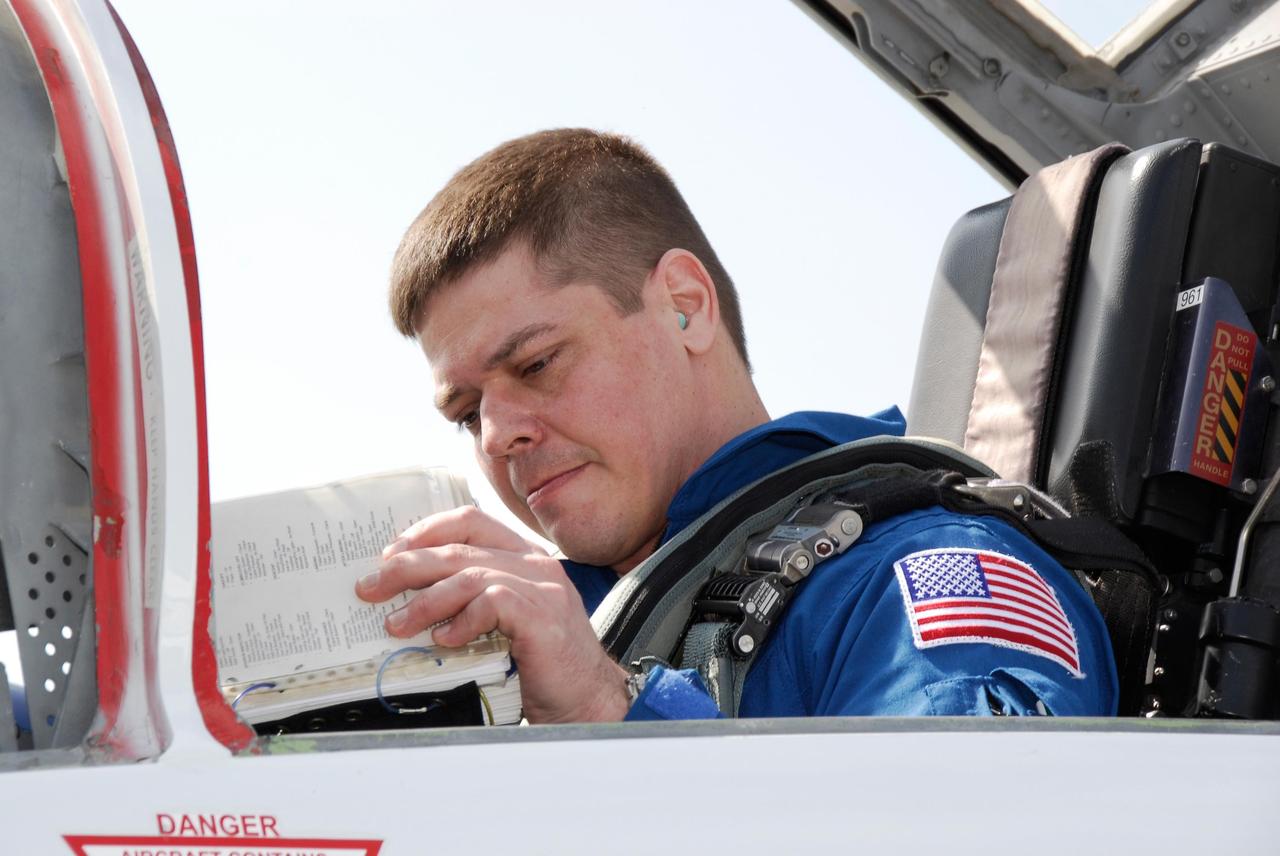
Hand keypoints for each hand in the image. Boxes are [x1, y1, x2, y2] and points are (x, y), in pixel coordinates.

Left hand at [355, 506, 628, 723]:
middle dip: (407, 565)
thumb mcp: (502, 625)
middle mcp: (534, 564)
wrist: (588, 704)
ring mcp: (542, 587)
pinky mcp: (543, 616)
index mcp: (523, 558)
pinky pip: (491, 604)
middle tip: (370, 588)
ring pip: (470, 575)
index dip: (426, 531)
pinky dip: (462, 621)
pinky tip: (444, 641)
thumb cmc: (541, 668)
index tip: (391, 554)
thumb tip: (407, 603)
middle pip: (459, 547)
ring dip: (424, 599)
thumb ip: (471, 603)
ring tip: (396, 623)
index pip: (470, 522)